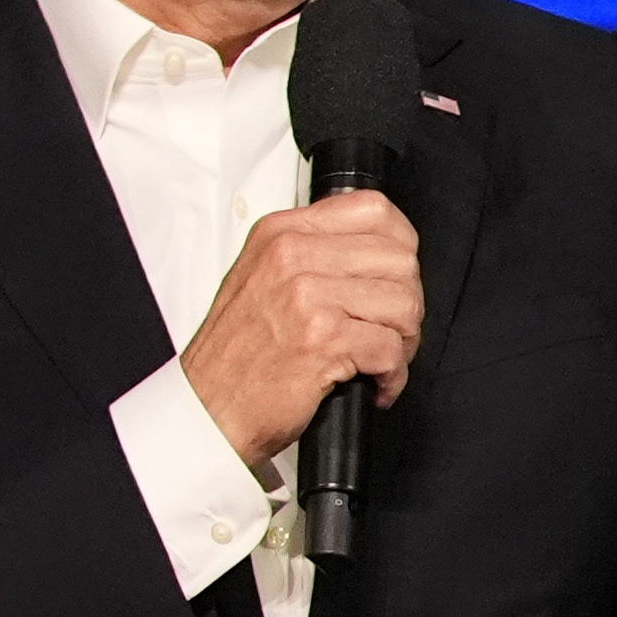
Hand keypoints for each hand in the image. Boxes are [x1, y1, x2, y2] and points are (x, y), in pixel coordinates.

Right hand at [181, 191, 420, 467]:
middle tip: (390, 331)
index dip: (401, 247)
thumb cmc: (237, 353)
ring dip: (403, 342)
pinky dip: (392, 376)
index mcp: (282, 233)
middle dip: (407, 304)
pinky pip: (391, 350)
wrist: (209, 406)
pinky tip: (374, 383)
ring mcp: (307, 295)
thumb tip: (378, 252)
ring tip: (380, 359)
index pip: (373, 210)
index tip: (398, 277)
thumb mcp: (263, 277)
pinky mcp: (322, 338)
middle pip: (399, 261)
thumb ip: (314, 253)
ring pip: (404, 304)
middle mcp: (292, 256)